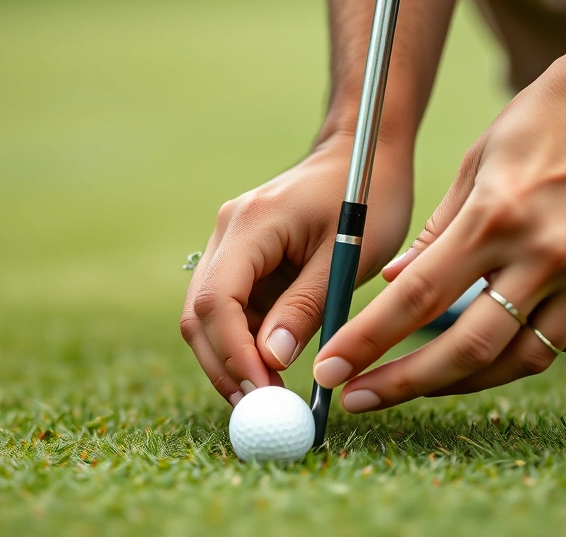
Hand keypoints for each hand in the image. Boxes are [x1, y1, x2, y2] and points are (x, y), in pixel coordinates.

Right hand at [180, 129, 413, 405]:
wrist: (362, 152)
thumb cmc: (366, 197)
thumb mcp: (348, 255)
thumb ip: (307, 306)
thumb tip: (270, 360)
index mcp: (251, 225)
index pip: (216, 301)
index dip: (233, 354)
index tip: (263, 394)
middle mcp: (227, 233)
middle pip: (199, 314)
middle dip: (224, 367)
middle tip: (260, 411)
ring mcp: (230, 245)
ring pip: (208, 316)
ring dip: (231, 360)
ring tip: (268, 399)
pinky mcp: (242, 258)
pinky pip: (229, 309)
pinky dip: (243, 343)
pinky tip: (270, 370)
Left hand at [312, 38, 565, 411]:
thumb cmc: (551, 114)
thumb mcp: (481, 160)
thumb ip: (439, 232)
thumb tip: (393, 284)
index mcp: (497, 216)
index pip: (416, 299)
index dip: (367, 343)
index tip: (331, 372)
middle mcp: (549, 253)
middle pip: (467, 350)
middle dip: (403, 385)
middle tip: (359, 399)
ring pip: (524, 360)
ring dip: (467, 379)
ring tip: (426, 380)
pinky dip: (535, 347)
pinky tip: (509, 338)